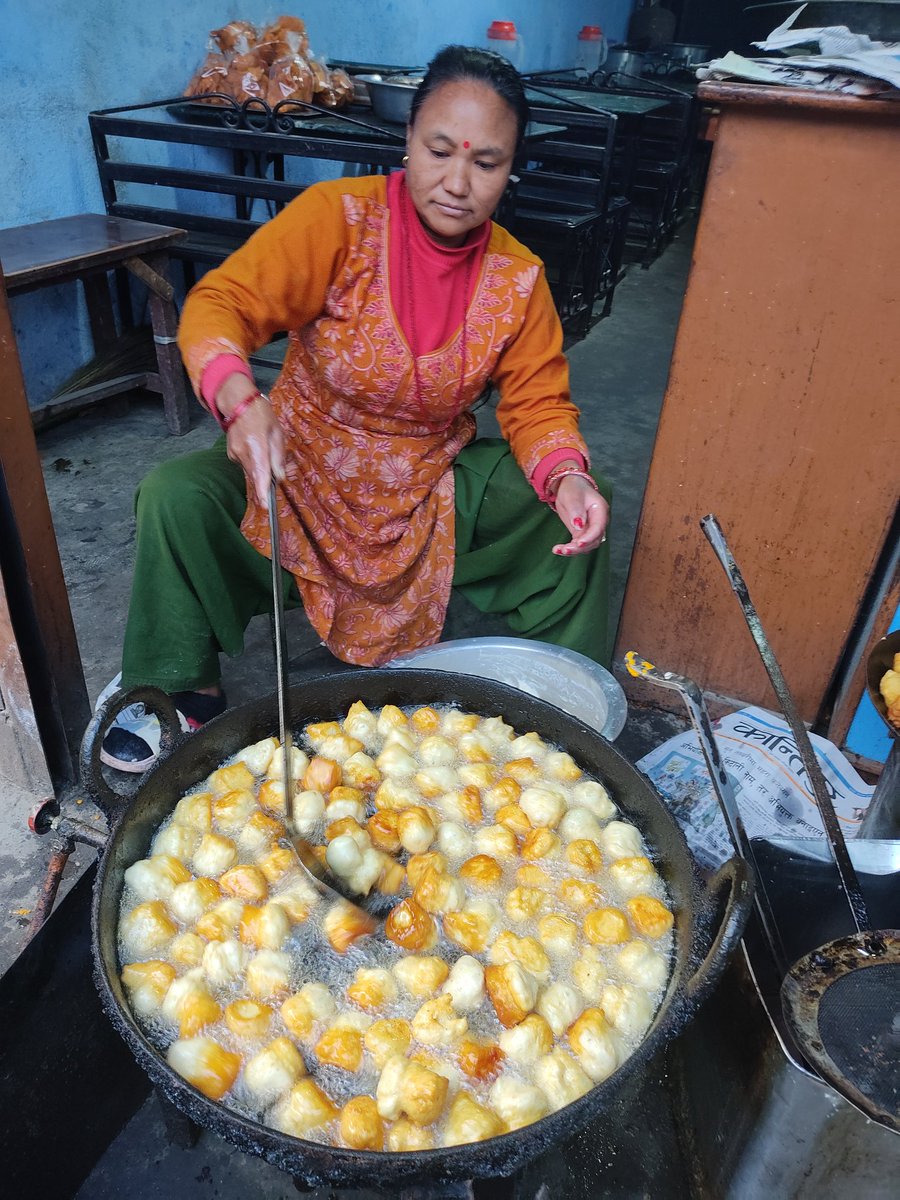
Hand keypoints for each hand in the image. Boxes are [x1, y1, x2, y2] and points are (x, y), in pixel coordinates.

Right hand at [216, 377, 284, 505]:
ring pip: (251, 471)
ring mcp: (235, 454)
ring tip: (265, 456)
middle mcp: (243, 452)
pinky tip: (256, 451)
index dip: (263, 491)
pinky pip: (246, 465)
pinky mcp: (232, 454)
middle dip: (265, 484)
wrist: (238, 404)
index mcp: (257, 446)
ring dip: (260, 471)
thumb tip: (280, 476)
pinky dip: (253, 463)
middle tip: (272, 487)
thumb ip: (278, 456)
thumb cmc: (262, 416)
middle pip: (256, 476)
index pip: (260, 473)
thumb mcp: (277, 433)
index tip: (265, 505)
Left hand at [551, 476, 608, 555]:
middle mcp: (598, 522)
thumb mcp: (572, 495)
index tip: (578, 544)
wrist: (569, 487)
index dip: (589, 537)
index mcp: (600, 510)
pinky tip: (557, 549)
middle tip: (565, 549)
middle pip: (593, 540)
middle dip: (580, 547)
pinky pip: (577, 545)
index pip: (598, 527)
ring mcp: (590, 529)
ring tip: (558, 550)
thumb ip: (576, 509)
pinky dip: (568, 549)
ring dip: (573, 550)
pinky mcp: (581, 533)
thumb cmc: (573, 488)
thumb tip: (579, 525)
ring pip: (586, 546)